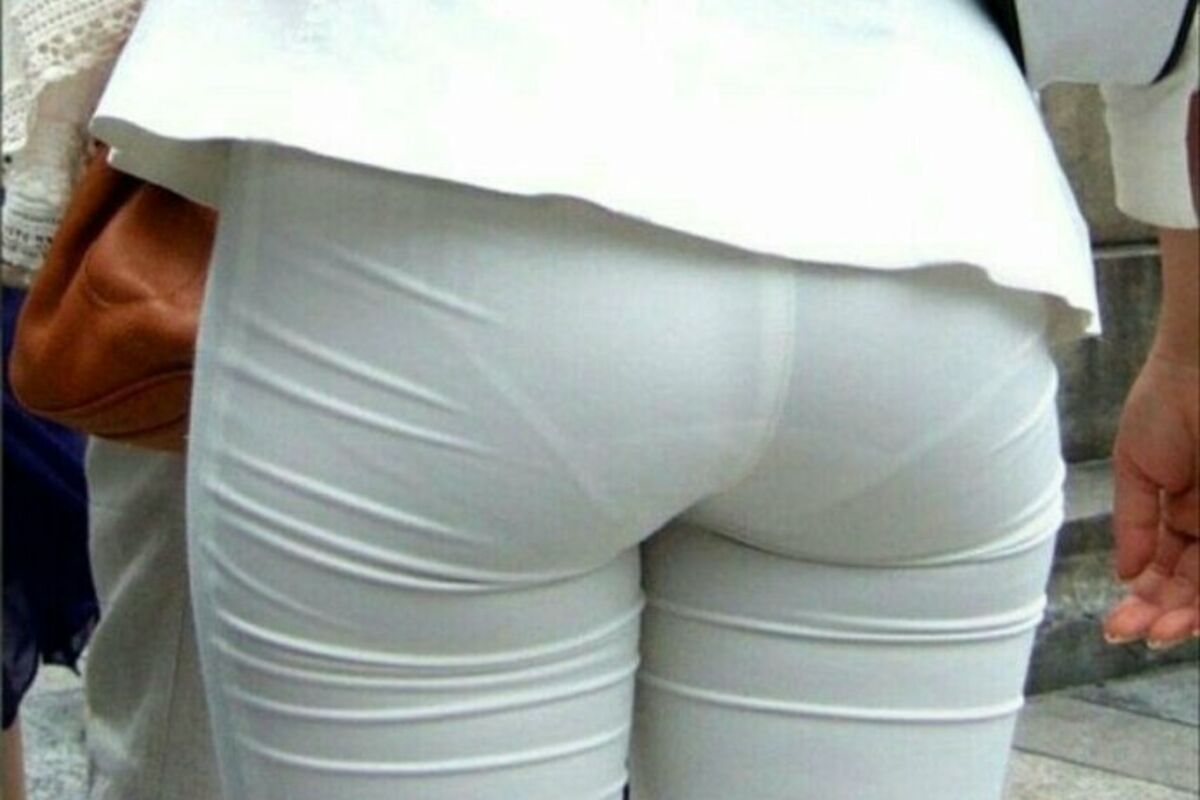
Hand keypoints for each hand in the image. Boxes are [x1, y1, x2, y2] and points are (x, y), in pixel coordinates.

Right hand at [1104, 353, 1198, 647]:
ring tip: (1159, 631)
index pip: (1167, 568)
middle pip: (1193, 583)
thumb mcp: (1135, 466)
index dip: (1146, 598)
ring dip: (1188, 611)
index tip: (1119, 622)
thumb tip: (1126, 573)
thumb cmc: (1168, 403)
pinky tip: (1186, 608)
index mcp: (1184, 510)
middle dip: (1166, 614)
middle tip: (1136, 634)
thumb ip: (1132, 523)